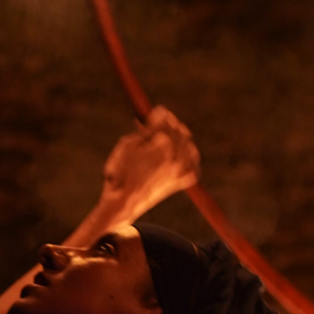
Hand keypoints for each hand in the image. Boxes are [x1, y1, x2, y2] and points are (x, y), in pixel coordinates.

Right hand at [100, 106, 200, 221]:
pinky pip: (193, 168)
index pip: (167, 123)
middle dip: (171, 125)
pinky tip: (182, 156)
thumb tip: (159, 112)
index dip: (162, 115)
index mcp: (163, 146)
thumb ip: (147, 128)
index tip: (157, 111)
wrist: (123, 202)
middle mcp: (176, 158)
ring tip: (169, 138)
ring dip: (182, 140)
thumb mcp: (128, 144)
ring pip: (190, 148)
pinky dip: (190, 160)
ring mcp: (180, 172)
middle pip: (181, 132)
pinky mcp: (180, 183)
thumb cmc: (120, 172)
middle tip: (161, 122)